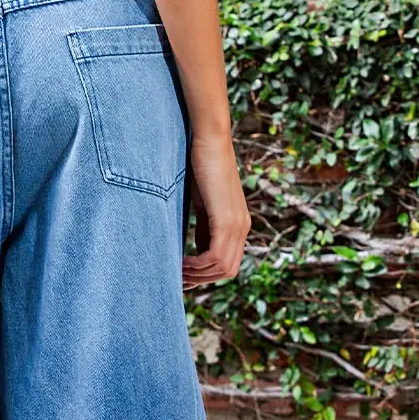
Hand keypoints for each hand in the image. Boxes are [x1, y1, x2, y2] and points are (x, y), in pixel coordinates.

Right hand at [182, 135, 250, 286]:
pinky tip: (180, 262)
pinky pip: (215, 257)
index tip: (182, 275)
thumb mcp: (201, 204)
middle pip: (227, 271)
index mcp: (238, 224)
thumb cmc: (201, 165)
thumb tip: (192, 250)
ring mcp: (237, 224)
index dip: (206, 274)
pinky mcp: (227, 220)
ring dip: (197, 274)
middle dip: (201, 279)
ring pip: (222, 268)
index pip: (227, 262)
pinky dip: (197, 265)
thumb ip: (202, 226)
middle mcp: (243, 227)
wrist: (209, 140)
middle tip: (177, 278)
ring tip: (175, 271)